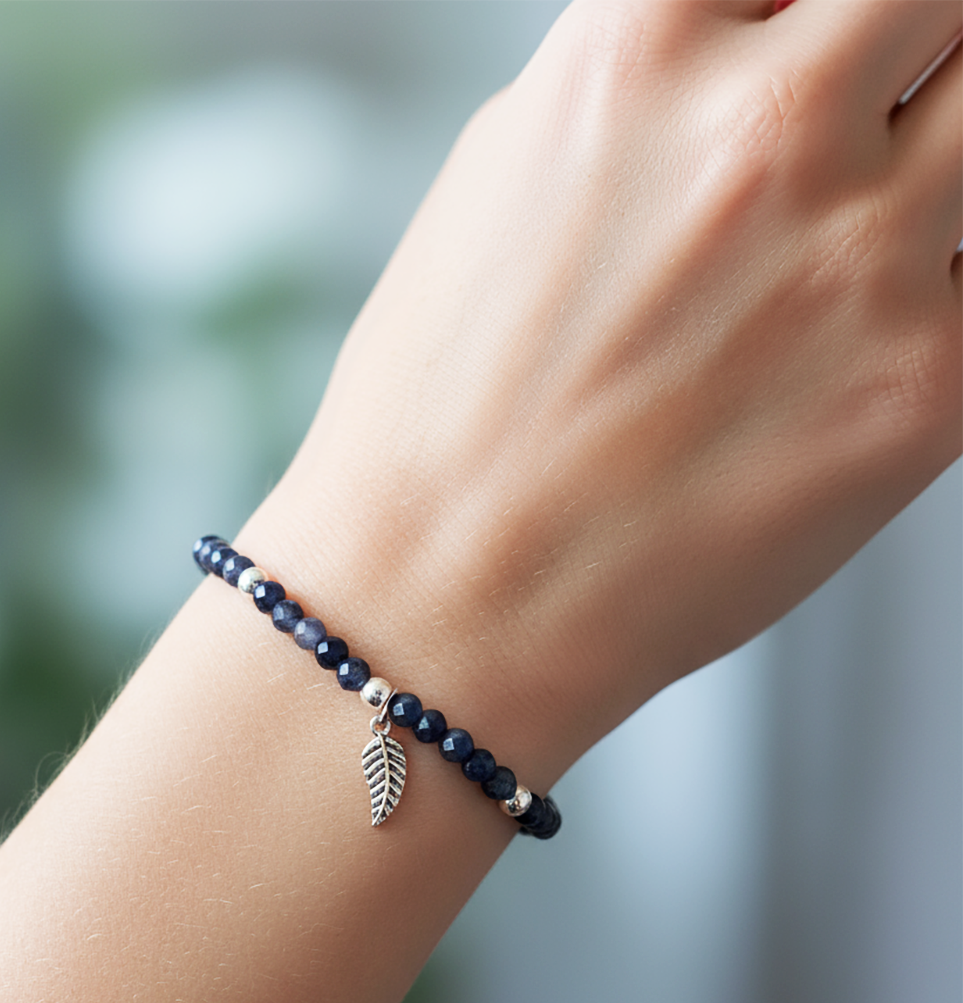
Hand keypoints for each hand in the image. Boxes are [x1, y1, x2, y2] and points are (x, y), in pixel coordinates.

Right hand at [247, 0, 962, 779]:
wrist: (441, 598)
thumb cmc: (437, 420)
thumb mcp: (500, 188)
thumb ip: (636, 90)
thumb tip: (733, 51)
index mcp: (632, 56)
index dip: (820, 9)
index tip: (832, 46)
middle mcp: (762, 133)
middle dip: (913, 41)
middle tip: (878, 108)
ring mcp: (861, 260)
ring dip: (941, 155)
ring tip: (864, 223)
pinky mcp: (927, 392)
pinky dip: (949, 279)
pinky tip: (869, 323)